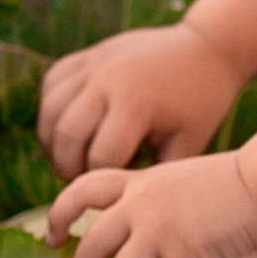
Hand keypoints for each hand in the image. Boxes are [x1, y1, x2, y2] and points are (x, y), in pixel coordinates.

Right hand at [37, 19, 242, 175]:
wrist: (206, 48)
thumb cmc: (201, 104)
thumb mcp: (187, 144)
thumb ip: (153, 175)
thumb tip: (121, 209)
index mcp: (136, 104)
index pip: (99, 159)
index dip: (101, 182)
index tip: (109, 191)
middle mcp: (108, 80)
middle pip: (65, 136)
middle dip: (67, 167)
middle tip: (78, 182)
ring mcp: (95, 63)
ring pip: (50, 110)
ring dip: (53, 142)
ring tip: (69, 159)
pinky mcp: (87, 54)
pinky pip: (52, 84)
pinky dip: (52, 110)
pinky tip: (67, 127)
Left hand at [48, 151, 256, 257]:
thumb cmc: (236, 185)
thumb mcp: (182, 184)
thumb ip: (160, 214)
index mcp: (138, 184)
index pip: (83, 189)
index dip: (59, 214)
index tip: (49, 239)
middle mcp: (141, 205)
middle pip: (90, 246)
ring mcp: (161, 230)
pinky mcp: (188, 254)